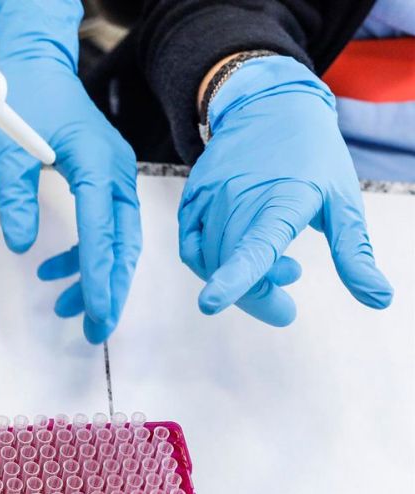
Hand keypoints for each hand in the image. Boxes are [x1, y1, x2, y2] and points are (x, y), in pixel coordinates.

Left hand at [0, 0, 140, 343]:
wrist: (36, 63)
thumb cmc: (26, 96)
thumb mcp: (11, 146)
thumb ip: (15, 195)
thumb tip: (19, 245)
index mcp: (96, 163)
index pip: (103, 232)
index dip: (100, 277)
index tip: (96, 315)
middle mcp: (115, 172)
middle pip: (123, 242)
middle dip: (110, 289)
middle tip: (94, 330)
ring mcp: (113, 175)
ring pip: (117, 239)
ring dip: (96, 276)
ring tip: (64, 308)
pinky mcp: (102, 178)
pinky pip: (103, 226)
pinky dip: (84, 253)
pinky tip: (53, 270)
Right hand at [181, 55, 392, 324]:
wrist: (270, 107)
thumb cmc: (313, 156)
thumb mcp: (343, 201)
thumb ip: (355, 253)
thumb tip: (379, 299)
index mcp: (282, 198)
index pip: (255, 245)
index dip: (235, 277)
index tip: (212, 303)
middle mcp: (238, 196)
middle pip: (233, 263)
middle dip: (258, 297)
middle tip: (285, 310)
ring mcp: (210, 195)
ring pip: (211, 259)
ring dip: (238, 282)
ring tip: (275, 272)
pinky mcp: (192, 197)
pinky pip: (190, 246)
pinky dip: (209, 265)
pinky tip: (236, 260)